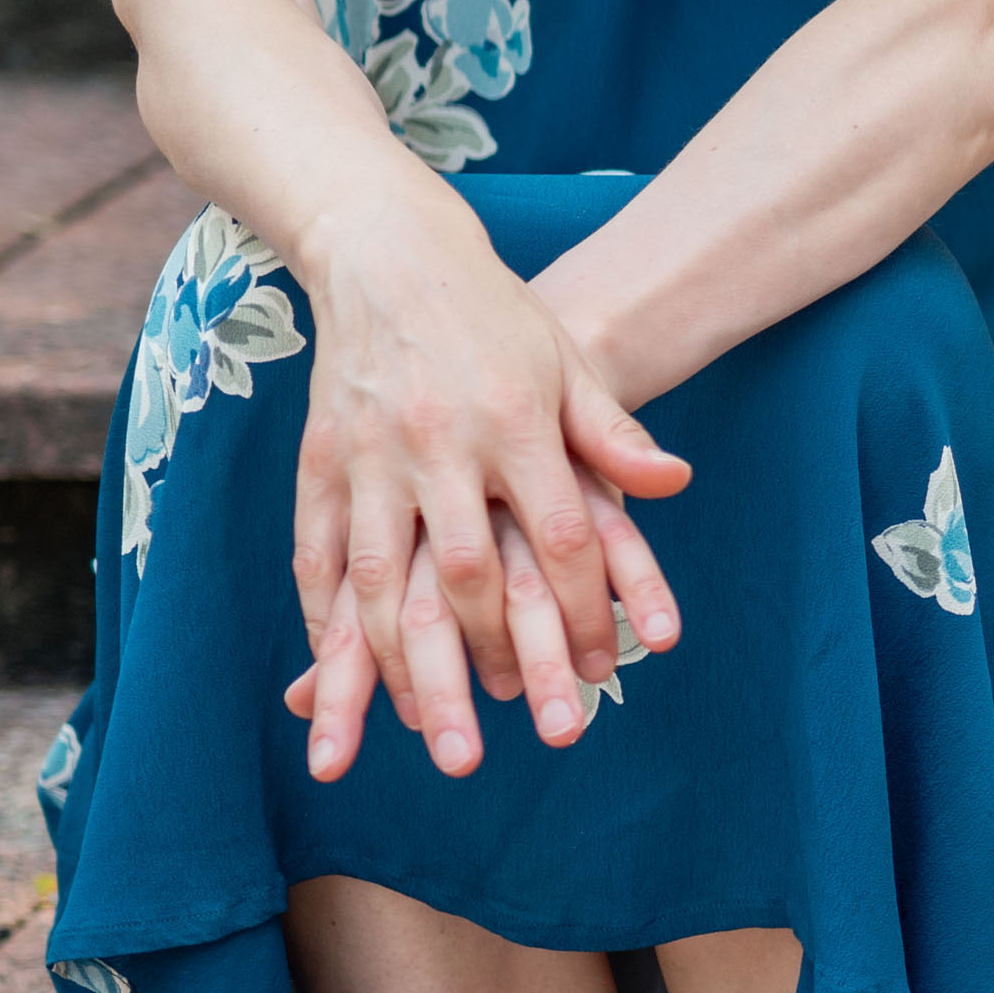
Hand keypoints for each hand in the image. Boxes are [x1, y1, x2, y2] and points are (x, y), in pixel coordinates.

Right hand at [287, 207, 687, 784]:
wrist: (392, 254)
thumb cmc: (499, 318)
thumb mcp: (571, 364)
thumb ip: (615, 434)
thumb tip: (675, 484)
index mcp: (517, 421)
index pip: (559, 533)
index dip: (581, 608)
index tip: (599, 670)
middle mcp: (441, 444)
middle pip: (468, 574)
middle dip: (489, 662)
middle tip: (512, 737)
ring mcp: (371, 455)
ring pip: (385, 578)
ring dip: (402, 664)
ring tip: (424, 731)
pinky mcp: (318, 462)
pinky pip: (317, 554)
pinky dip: (328, 619)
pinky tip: (340, 673)